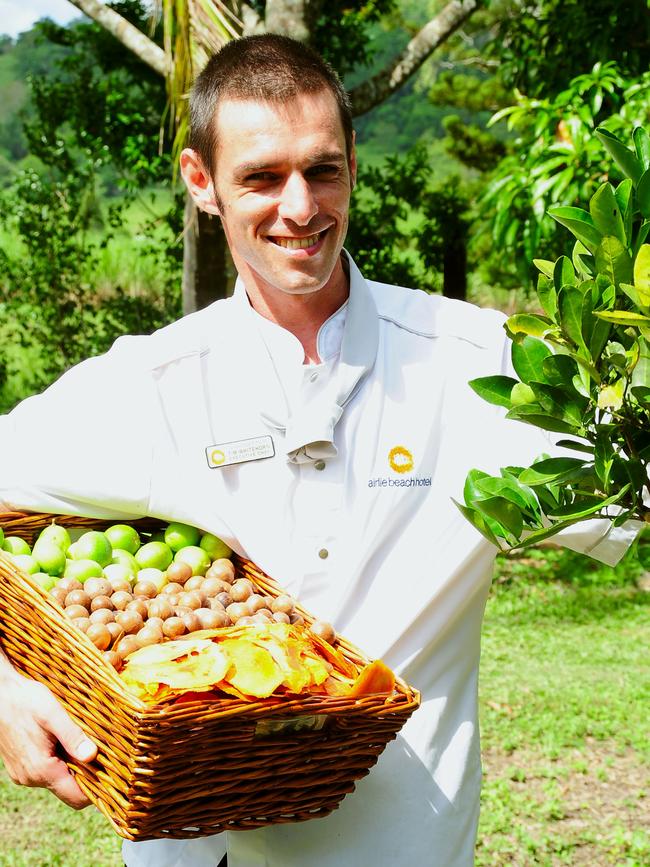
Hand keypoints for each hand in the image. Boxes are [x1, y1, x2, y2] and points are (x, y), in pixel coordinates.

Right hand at [0, 655, 97, 808]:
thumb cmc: (25, 701)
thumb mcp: (53, 714)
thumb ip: (72, 736)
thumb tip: (92, 755)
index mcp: (42, 770)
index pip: (76, 797)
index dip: (97, 789)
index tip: (113, 772)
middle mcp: (31, 778)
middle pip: (68, 789)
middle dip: (87, 774)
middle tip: (102, 752)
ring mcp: (24, 774)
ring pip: (58, 779)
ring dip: (73, 764)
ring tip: (82, 741)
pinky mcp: (21, 766)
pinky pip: (47, 770)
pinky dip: (59, 760)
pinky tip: (64, 740)